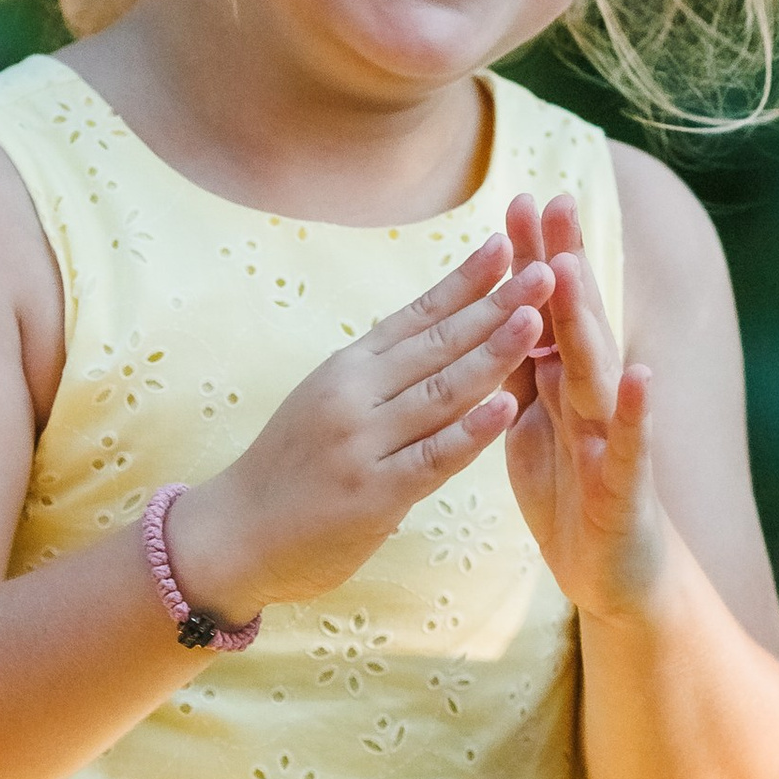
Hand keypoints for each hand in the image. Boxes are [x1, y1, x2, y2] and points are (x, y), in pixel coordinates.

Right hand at [168, 235, 552, 619]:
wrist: (233, 534)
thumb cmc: (289, 467)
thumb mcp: (327, 401)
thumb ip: (380, 372)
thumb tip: (439, 332)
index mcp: (348, 367)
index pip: (417, 313)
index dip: (464, 279)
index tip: (506, 244)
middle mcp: (355, 394)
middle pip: (438, 343)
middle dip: (496, 304)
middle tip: (546, 267)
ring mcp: (364, 443)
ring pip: (441, 391)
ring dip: (492, 353)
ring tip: (536, 320)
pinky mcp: (373, 493)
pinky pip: (432, 456)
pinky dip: (471, 431)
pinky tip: (506, 405)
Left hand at [501, 191, 666, 624]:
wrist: (614, 577)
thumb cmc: (572, 496)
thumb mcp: (532, 425)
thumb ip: (521, 372)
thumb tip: (501, 312)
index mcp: (561, 383)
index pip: (543, 310)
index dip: (530, 257)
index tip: (515, 197)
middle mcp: (592, 397)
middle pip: (574, 320)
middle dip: (562, 260)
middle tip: (554, 198)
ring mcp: (612, 437)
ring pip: (597, 369)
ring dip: (587, 317)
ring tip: (574, 267)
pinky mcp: (626, 484)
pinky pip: (630, 444)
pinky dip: (637, 409)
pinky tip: (642, 373)